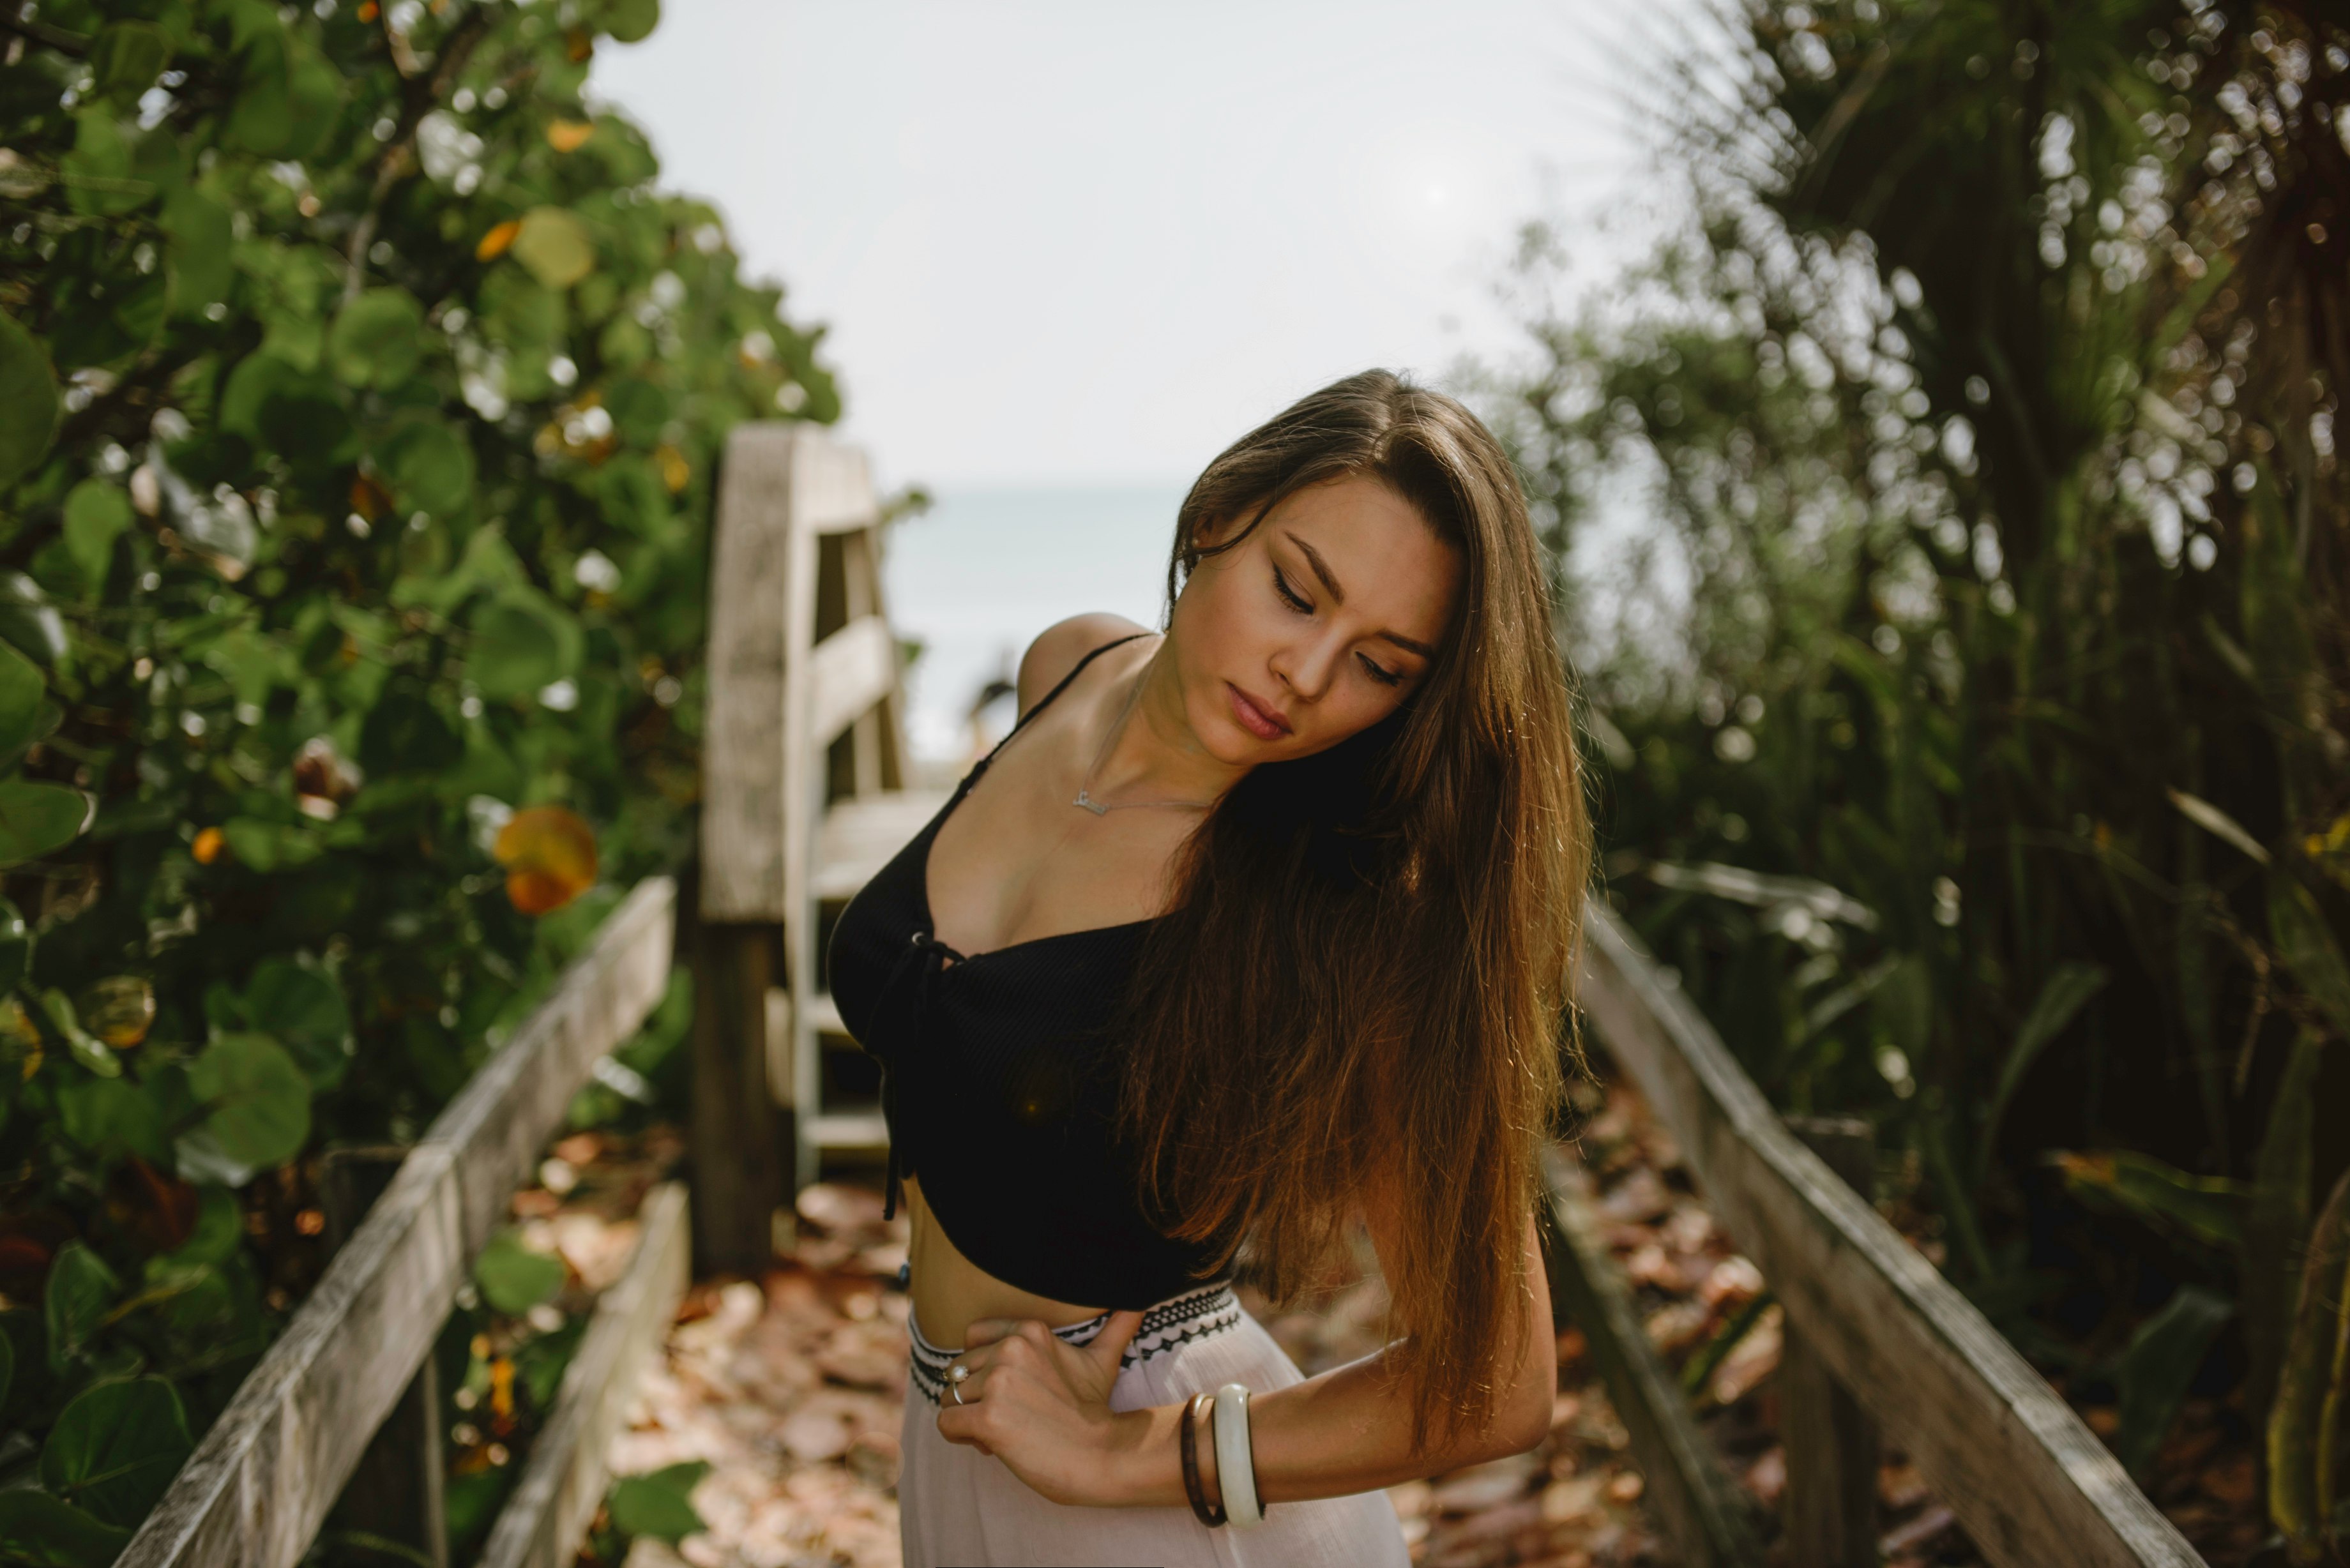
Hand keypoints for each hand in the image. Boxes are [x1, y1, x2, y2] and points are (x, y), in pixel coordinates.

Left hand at [934, 1310, 1148, 1504]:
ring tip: (1005, 1431)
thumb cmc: (1096, 1411)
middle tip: (1012, 1416)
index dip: (982, 1366)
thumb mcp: (1102, 1361)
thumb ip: (1115, 1328)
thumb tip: (1138, 1305)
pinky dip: (961, 1438)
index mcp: (1030, 1331)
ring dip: (969, 1419)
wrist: (1101, 1455)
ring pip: (950, 1397)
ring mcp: (998, 1383)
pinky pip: (947, 1423)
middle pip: (958, 1371)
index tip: (1009, 1389)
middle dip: (976, 1397)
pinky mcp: (988, 1417)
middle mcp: (1011, 1349)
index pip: (972, 1336)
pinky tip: (992, 1445)